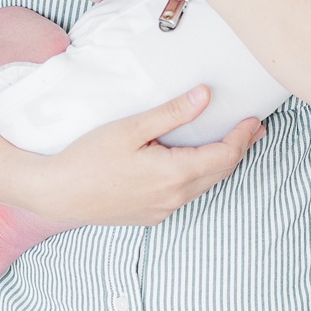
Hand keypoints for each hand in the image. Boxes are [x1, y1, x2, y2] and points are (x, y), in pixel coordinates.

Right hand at [29, 85, 263, 225]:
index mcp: (173, 175)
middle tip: (254, 128)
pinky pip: (184, 195)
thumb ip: (172, 112)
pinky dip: (199, 176)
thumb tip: (206, 95)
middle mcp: (172, 198)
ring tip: (231, 142)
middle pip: (219, 172)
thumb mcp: (131, 128)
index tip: (255, 119)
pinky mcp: (149, 215)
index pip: (224, 156)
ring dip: (220, 163)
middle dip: (239, 149)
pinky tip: (195, 162)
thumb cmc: (87, 157)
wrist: (55, 193)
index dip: (242, 137)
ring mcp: (161, 210)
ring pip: (203, 185)